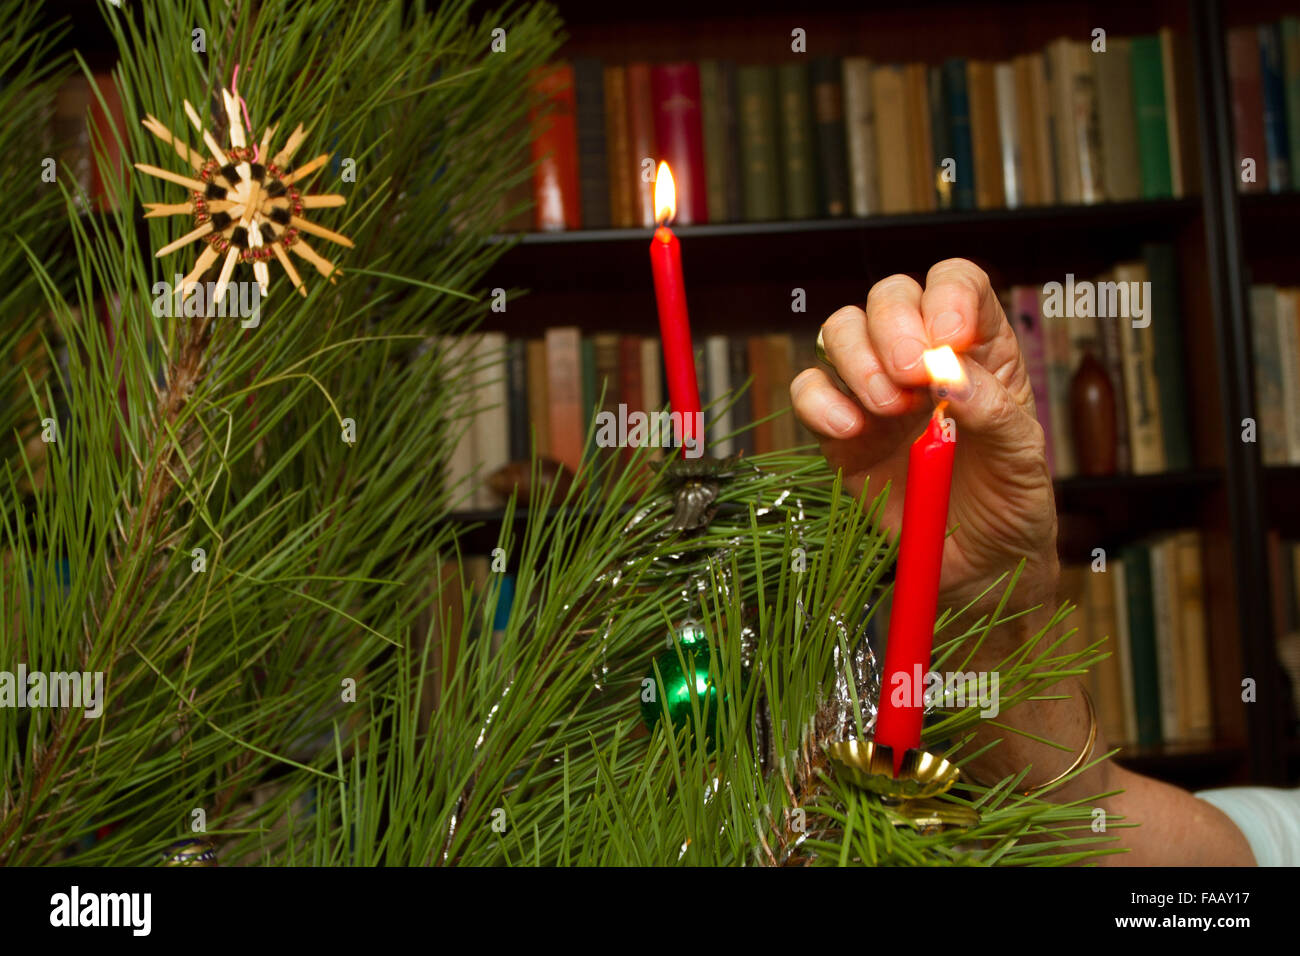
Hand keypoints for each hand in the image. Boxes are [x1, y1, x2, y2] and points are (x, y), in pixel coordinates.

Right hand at [789, 259, 1057, 613]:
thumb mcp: (1025, 458)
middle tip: (912, 377)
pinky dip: (819, 401)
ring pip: (841, 330)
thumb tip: (951, 374)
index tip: (950, 338)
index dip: (947, 294)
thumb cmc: (1011, 503)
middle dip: (895, 326)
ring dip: (858, 359)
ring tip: (888, 410)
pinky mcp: (840, 432)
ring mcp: (875, 391)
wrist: (978, 568)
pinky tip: (850, 431)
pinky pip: (808, 389)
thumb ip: (995, 411)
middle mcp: (922, 358)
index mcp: (979, 348)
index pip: (956, 283)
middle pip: (890, 296)